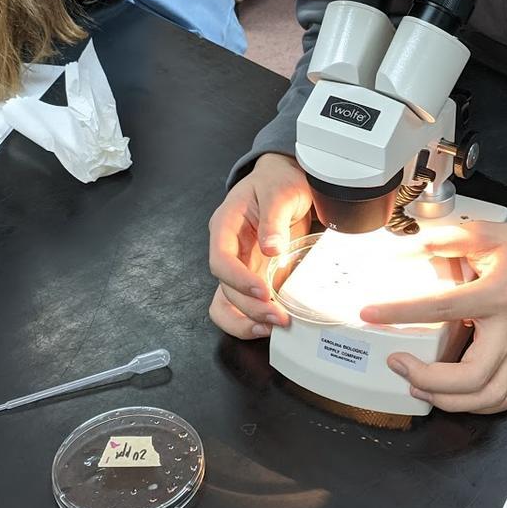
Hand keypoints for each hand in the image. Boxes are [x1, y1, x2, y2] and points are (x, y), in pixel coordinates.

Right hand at [207, 152, 313, 338]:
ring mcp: (239, 266)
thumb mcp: (280, 191)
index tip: (263, 291)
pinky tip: (272, 324)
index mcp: (225, 225)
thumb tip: (271, 248)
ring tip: (274, 326)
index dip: (238, 279)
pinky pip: (243, 305)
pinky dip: (253, 319)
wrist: (286, 180)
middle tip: (279, 317)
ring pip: (227, 303)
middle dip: (249, 307)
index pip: (221, 260)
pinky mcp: (253, 277)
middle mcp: (227, 249)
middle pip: (225, 288)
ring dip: (247, 320)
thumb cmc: (278, 181)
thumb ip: (275, 219)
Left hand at [359, 222, 506, 413]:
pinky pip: (501, 396)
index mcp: (498, 294)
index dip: (401, 312)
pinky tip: (450, 394)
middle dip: (429, 379)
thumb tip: (405, 248)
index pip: (443, 308)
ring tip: (417, 384)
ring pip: (488, 396)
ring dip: (448, 400)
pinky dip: (473, 404)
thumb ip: (445, 239)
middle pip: (473, 376)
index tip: (371, 313)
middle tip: (399, 363)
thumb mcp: (488, 232)